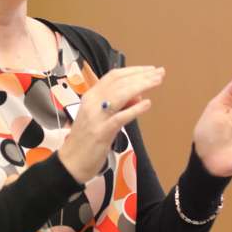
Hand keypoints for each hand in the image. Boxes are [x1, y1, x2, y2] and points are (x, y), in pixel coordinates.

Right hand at [58, 65, 164, 183]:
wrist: (71, 162)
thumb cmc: (86, 139)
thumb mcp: (100, 117)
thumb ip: (118, 105)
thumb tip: (139, 96)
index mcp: (90, 96)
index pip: (113, 76)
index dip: (133, 70)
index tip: (150, 70)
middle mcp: (92, 102)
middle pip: (119, 82)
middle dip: (142, 75)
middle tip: (160, 73)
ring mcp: (96, 117)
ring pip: (120, 94)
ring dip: (141, 86)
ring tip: (157, 82)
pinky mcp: (101, 132)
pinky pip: (120, 117)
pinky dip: (134, 109)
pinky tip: (147, 104)